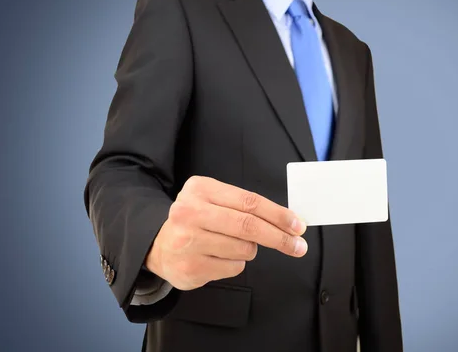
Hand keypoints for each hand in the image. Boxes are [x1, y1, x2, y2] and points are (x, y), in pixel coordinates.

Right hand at [145, 176, 307, 290]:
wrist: (159, 246)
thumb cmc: (197, 221)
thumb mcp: (214, 200)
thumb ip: (246, 206)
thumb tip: (288, 221)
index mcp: (200, 189)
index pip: (250, 201)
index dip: (278, 214)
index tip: (298, 225)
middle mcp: (190, 212)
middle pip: (249, 226)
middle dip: (279, 237)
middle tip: (298, 245)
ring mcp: (188, 241)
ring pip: (244, 249)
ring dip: (250, 250)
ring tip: (231, 244)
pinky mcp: (191, 267)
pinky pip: (234, 267)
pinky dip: (236, 263)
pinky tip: (218, 257)